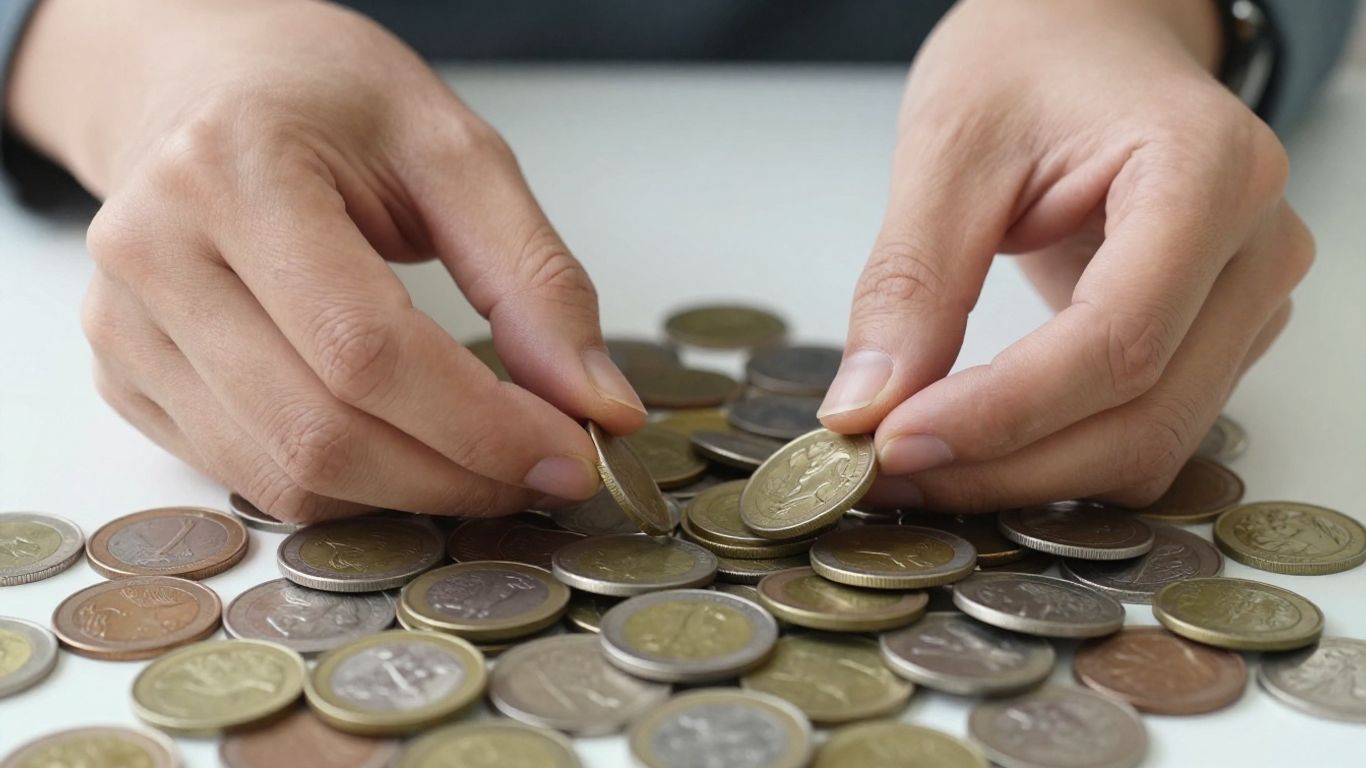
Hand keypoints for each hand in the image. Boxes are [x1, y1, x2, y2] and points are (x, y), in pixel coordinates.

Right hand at [8, 0, 645, 520]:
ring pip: (284, 476)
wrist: (199, 82)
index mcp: (234, 172)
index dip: (481, 427)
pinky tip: (407, 447)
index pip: (366, 350)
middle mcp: (155, 253)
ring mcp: (125, 325)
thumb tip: (599, 405)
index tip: (572, 454)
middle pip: (321, 433)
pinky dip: (351, 486)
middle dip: (457, 476)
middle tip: (544, 471)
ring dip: (411, 495)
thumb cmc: (323, 99)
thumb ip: (534, 279)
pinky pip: (252, 476)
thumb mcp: (455, 152)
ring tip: (486, 461)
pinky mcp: (126, 376)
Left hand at [819, 0, 1311, 510]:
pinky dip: (1053, 455)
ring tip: (917, 459)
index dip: (1003, 413)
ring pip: (1148, 444)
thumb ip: (910, 282)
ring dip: (1026, 475)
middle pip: (1142, 415)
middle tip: (887, 468)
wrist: (1089, 37)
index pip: (1117, 339)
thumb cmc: (1031, 63)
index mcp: (1208, 173)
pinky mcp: (1213, 339)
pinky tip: (972, 443)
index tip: (896, 441)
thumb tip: (868, 407)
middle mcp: (1255, 248)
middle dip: (1005, 465)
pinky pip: (1142, 431)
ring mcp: (1247, 301)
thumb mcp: (948, 149)